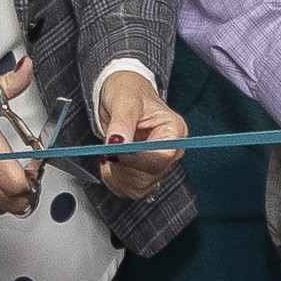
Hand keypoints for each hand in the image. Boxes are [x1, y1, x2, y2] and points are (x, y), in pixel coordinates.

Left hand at [92, 66, 186, 200]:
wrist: (121, 93)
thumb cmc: (128, 91)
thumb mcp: (124, 101)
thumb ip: (121, 123)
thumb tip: (117, 144)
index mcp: (173, 130)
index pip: (162, 157)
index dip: (136, 159)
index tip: (114, 152)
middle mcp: (170, 151)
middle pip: (150, 176)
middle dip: (123, 166)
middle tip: (107, 148)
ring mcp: (158, 164)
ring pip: (140, 187)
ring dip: (117, 176)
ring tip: (108, 154)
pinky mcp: (144, 173)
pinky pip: (131, 189)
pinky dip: (115, 181)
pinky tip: (110, 164)